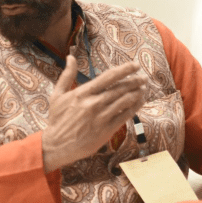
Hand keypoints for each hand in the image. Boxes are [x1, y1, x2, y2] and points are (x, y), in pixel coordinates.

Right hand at [41, 55, 147, 172]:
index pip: (109, 77)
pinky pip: (125, 116)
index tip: (135, 65)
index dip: (125, 69)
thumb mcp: (57, 95)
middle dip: (135, 81)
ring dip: (137, 93)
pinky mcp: (107, 130)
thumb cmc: (57, 119)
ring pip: (125, 101)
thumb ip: (67, 75)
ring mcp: (101, 117)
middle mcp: (94, 103)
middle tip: (144, 77)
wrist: (57, 145)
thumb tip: (70, 56)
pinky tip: (140, 101)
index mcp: (83, 93)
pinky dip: (135, 107)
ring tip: (144, 88)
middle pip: (120, 88)